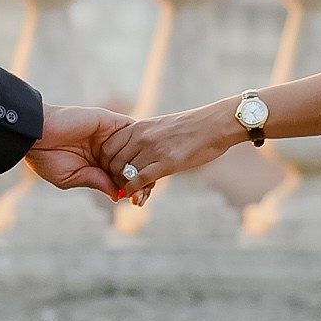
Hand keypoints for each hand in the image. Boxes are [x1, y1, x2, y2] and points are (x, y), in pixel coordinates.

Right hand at [27, 106, 133, 198]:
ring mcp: (108, 135)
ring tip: (144, 182)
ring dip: (142, 164)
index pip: (121, 175)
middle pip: (132, 163)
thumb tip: (119, 195)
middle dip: (141, 179)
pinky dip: (138, 143)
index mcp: (96, 163)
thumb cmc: (46, 158)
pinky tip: (142, 160)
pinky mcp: (109, 121)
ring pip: (135, 148)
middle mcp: (105, 149)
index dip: (132, 187)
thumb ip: (95, 182)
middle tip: (142, 196)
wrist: (35, 134)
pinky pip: (131, 130)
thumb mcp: (71, 177)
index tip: (138, 201)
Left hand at [92, 104, 238, 200]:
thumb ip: (143, 138)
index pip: (107, 147)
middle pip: (112, 162)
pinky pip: (140, 180)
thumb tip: (133, 153)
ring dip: (124, 187)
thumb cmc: (190, 128)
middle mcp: (141, 137)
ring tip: (129, 193)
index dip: (106, 163)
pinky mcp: (166, 163)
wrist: (214, 124)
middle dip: (113, 178)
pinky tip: (135, 196)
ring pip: (124, 173)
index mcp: (138, 126)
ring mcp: (153, 150)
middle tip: (119, 187)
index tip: (112, 173)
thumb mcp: (160, 126)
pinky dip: (133, 190)